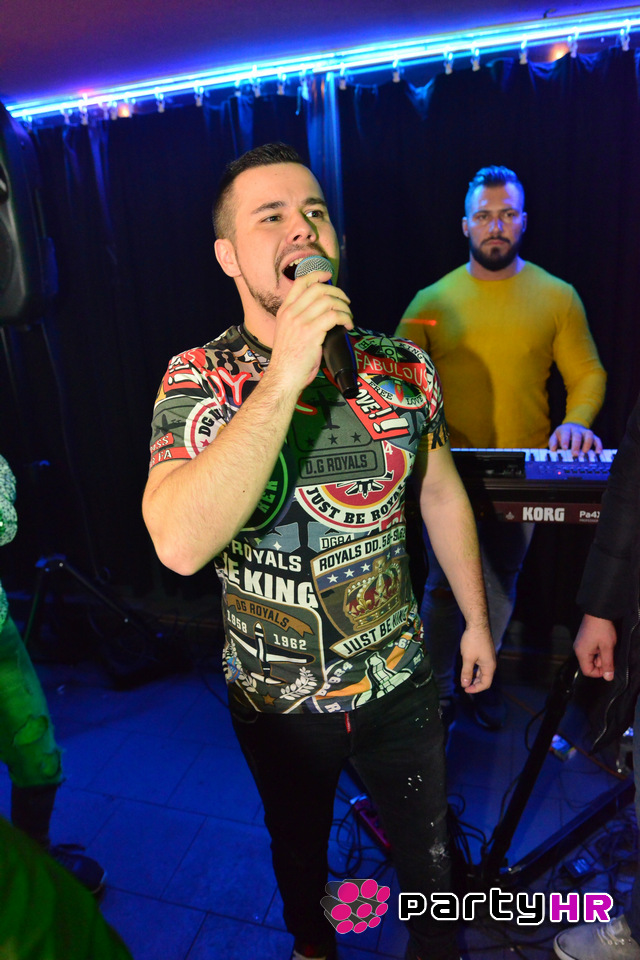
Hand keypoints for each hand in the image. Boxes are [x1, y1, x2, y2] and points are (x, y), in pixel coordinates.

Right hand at [268, 269, 352, 391]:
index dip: (317, 274)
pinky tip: (348, 325)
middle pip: (318, 288)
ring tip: (348, 317)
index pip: (300, 282)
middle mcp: (291, 313)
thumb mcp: (288, 333)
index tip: (328, 276)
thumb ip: (300, 320)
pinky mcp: (311, 332)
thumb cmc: (288, 361)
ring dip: (344, 307)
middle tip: (346, 302)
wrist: (283, 376)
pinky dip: (345, 318)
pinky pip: (334, 316)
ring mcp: (300, 322)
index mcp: (285, 311)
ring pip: (328, 301)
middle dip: (337, 292)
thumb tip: (322, 314)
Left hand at [460, 624, 496, 693]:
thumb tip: (465, 684)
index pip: (485, 684)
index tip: (465, 689)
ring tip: (465, 678)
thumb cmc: (473, 641)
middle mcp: (491, 663)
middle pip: (485, 679)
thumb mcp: (468, 658)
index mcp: (489, 666)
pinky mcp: (485, 653)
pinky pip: (481, 665)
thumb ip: (467, 672)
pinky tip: (467, 668)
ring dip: (474, 677)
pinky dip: (475, 669)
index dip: (475, 689)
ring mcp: (488, 658)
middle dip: (475, 684)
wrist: (477, 624)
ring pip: (482, 672)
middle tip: (464, 685)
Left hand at [548, 422, 602, 454]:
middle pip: (577, 435)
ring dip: (588, 443)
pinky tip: (598, 451)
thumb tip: (553, 449)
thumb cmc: (562, 434)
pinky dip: (598, 445)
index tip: (564, 448)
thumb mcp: (555, 436)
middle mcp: (576, 429)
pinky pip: (597, 438)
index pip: (565, 433)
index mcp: (566, 429)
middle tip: (575, 454)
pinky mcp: (592, 436)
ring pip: (589, 434)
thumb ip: (553, 442)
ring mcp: (584, 432)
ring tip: (585, 452)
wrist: (572, 426)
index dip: (565, 440)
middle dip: (576, 445)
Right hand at [574, 613, 616, 679]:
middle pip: (589, 664)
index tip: (609, 666)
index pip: (587, 672)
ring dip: (600, 655)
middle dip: (600, 662)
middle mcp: (578, 649)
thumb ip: (607, 663)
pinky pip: (590, 650)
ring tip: (606, 645)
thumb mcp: (607, 647)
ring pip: (591, 657)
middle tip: (608, 652)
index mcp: (581, 653)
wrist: (597, 611)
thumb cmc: (602, 629)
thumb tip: (608, 678)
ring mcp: (580, 644)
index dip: (599, 673)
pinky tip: (603, 641)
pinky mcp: (583, 639)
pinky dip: (598, 649)